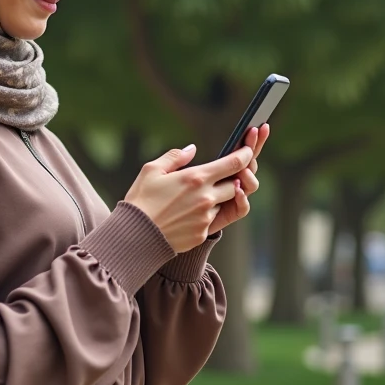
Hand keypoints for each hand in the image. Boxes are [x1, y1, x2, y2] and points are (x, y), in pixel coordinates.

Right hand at [123, 130, 263, 252]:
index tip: (248, 150)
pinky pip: (214, 220)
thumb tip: (191, 149)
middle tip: (227, 174)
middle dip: (236, 178)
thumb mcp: (152, 170)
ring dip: (219, 197)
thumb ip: (175, 156)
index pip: (234, 164)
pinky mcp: (202, 233)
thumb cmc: (141, 199)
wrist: (135, 235)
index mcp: (196, 178)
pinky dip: (207, 213)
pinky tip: (188, 212)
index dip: (246, 155)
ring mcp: (206, 217)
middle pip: (238, 185)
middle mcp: (206, 198)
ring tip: (200, 195)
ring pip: (226, 203)